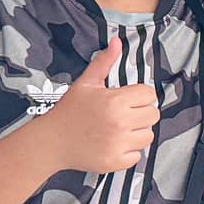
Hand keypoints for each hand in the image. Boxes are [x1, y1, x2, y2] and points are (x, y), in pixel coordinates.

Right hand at [42, 38, 160, 173]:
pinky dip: (129, 151)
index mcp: (115, 101)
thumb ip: (104, 62)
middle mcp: (119, 123)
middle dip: (141, 113)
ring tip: (120, 129)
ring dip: (138, 132)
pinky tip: (114, 144)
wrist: (51, 141)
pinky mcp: (114, 162)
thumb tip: (117, 41)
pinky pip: (137, 155)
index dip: (140, 95)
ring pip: (148, 136)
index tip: (128, 99)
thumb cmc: (69, 110)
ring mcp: (118, 144)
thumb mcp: (86, 83)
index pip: (149, 94)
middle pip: (153, 115)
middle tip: (124, 114)